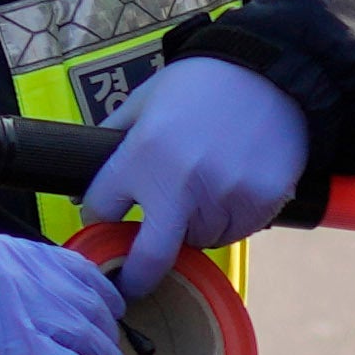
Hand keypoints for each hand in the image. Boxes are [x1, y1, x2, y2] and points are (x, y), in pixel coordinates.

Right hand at [0, 231, 130, 354]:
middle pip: (88, 299)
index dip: (97, 291)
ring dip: (105, 354)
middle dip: (106, 327)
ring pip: (86, 331)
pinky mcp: (10, 344)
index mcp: (7, 251)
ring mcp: (20, 306)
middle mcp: (23, 272)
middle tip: (113, 349)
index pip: (73, 266)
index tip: (106, 308)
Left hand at [88, 54, 312, 268]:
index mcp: (142, 155)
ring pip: (199, 241)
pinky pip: (236, 231)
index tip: (106, 218)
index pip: (102, 209)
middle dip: (136, 277)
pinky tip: (234, 184)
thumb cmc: (202, 82)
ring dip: (195, 227)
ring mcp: (223, 197)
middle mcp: (181, 183)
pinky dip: (231, 218)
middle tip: (133, 284)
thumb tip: (83, 185)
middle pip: (150, 259)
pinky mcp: (259, 203)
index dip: (100, 213)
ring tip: (205, 188)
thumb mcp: (146, 99)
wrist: (271, 70)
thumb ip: (115, 137)